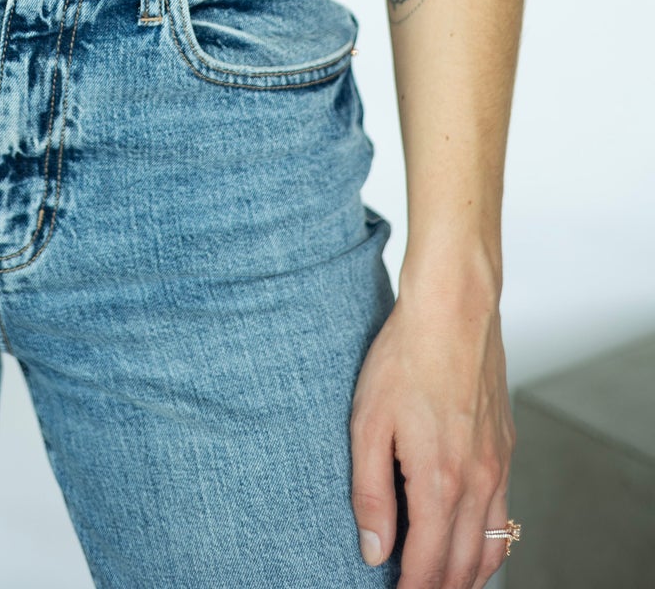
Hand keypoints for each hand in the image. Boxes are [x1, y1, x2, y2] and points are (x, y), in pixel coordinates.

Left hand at [349, 272, 515, 585]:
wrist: (453, 310)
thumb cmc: (404, 358)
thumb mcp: (367, 423)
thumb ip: (369, 493)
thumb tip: (372, 549)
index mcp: (438, 482)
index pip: (427, 565)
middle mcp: (477, 482)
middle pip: (462, 567)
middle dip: (438, 588)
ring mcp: (497, 466)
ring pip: (492, 546)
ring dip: (467, 575)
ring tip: (441, 580)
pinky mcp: (505, 447)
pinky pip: (504, 512)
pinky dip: (489, 541)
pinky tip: (469, 538)